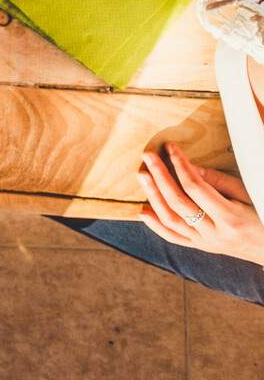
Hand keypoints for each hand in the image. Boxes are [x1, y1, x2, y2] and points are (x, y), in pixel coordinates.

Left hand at [138, 142, 263, 264]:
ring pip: (171, 220)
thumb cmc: (262, 214)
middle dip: (160, 176)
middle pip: (179, 203)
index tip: (170, 147)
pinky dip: (156, 225)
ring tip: (142, 175)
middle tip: (148, 155)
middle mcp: (215, 234)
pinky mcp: (200, 247)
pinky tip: (142, 210)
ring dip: (153, 196)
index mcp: (231, 219)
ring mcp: (206, 243)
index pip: (196, 188)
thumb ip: (218, 181)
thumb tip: (188, 167)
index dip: (181, 165)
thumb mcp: (247, 194)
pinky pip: (173, 238)